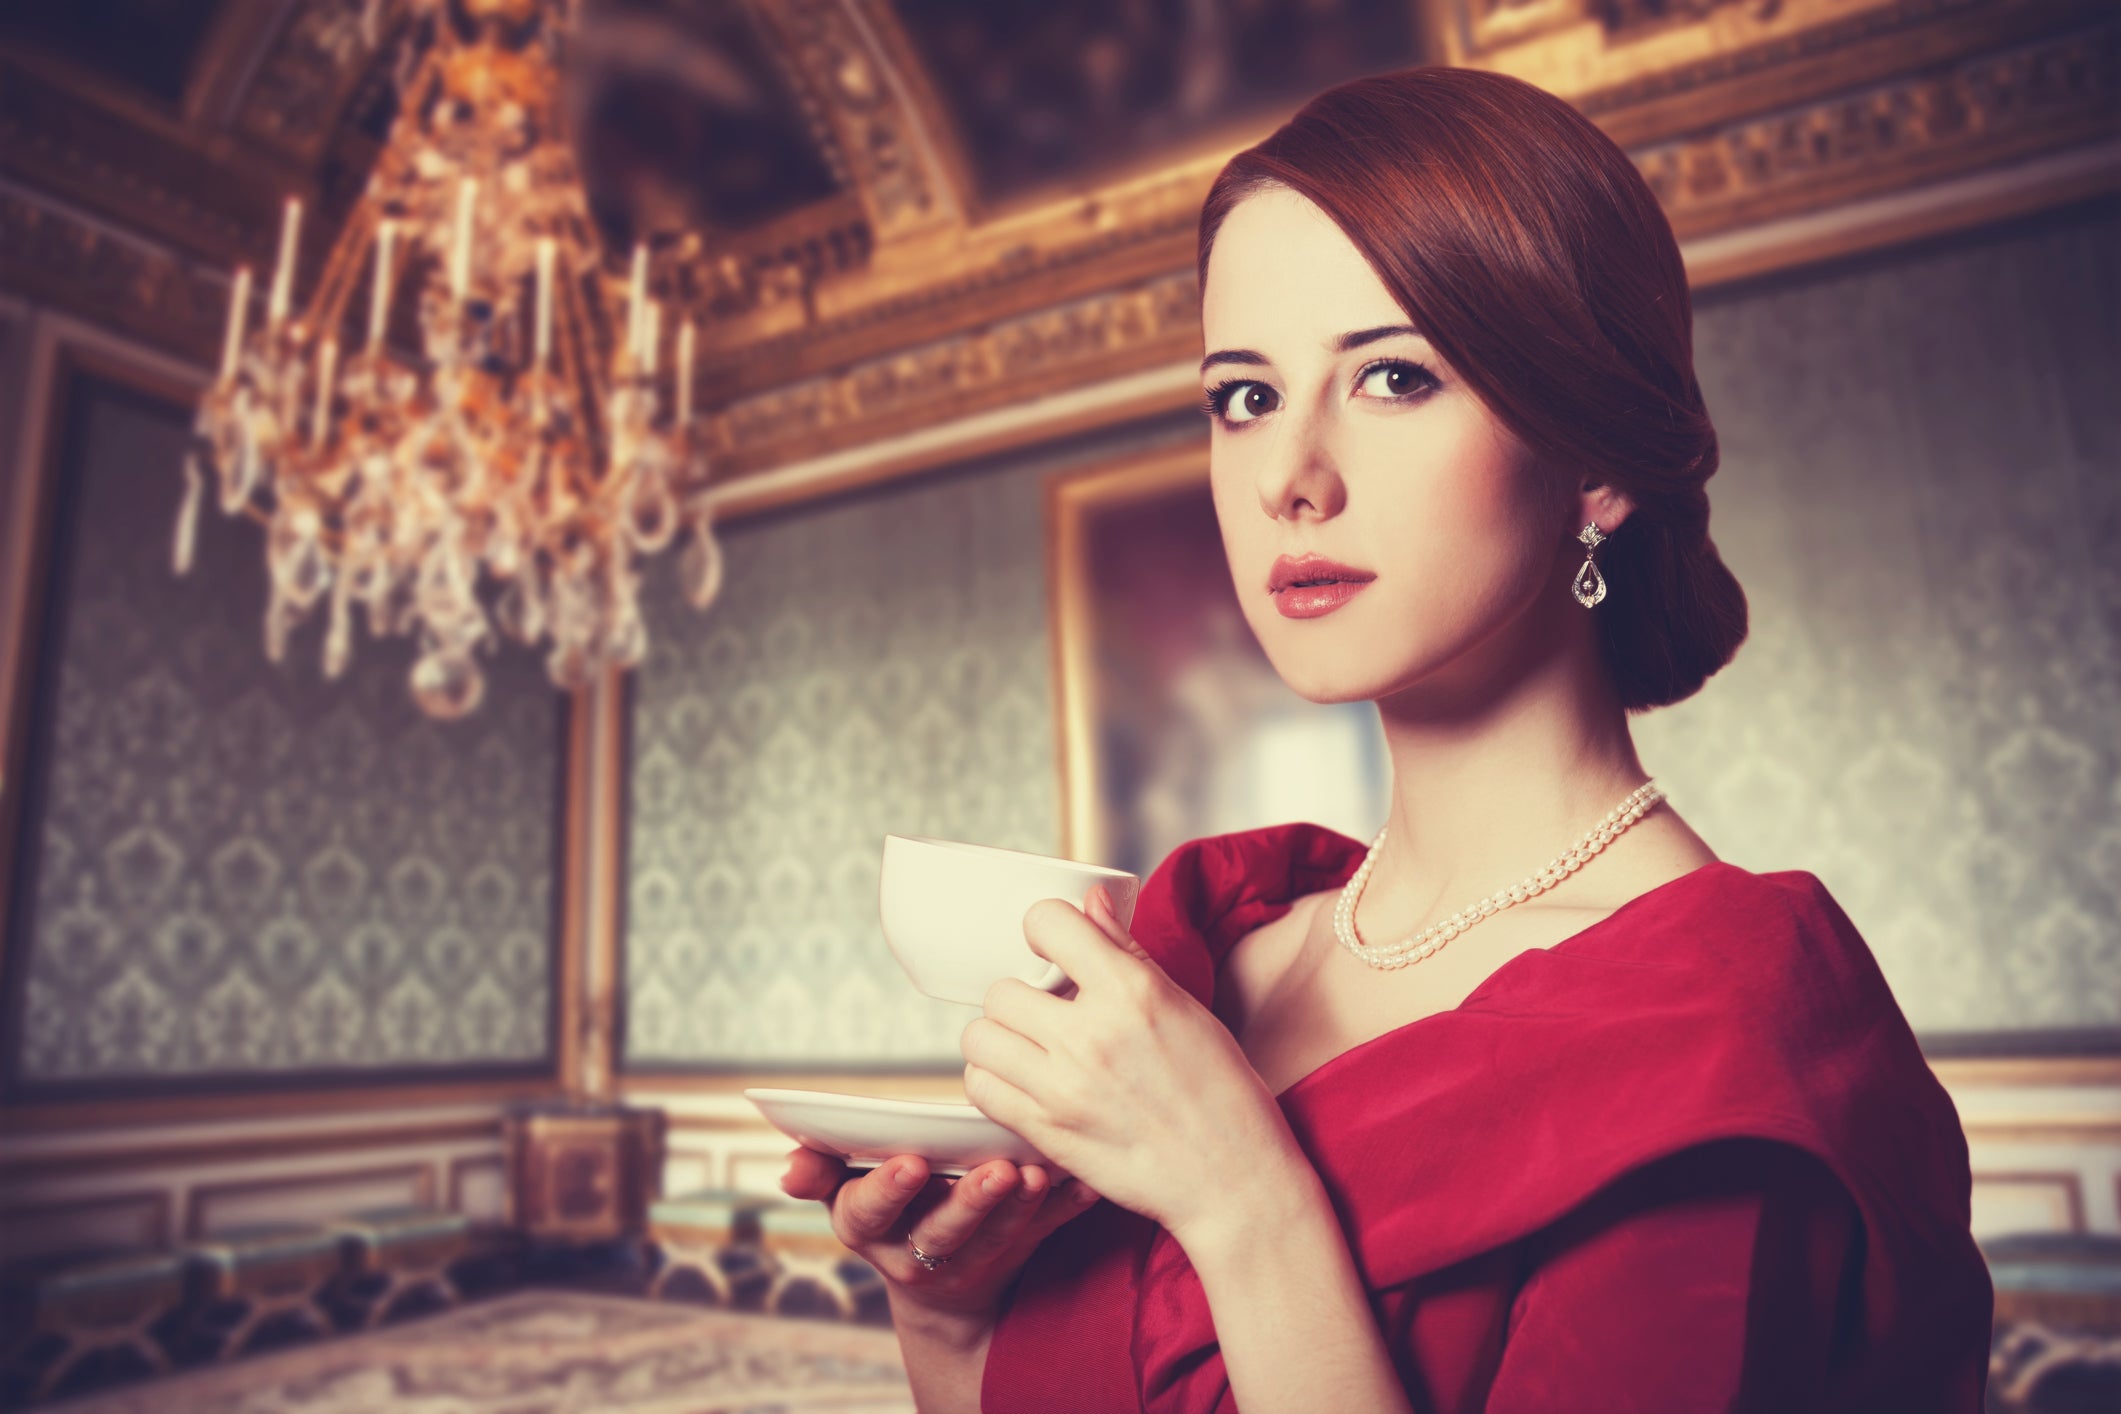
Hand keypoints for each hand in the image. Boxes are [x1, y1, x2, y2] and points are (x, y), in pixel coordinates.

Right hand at [779, 1145, 1102, 1334]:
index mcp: (868, 1227)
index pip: (870, 1212)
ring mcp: (969, 1260)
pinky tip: (1083, 1183)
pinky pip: (1044, 1234)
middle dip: (970, 1201)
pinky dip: (1066, 1210)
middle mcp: (915, 1252)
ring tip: (1038, 1172)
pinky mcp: (1015, 1255)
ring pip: (996, 1238)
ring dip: (1021, 1207)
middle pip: (942, 1231)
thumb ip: (819, 1172)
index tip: (913, 1161)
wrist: (938, 1284)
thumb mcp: (846, 1195)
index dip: (889, 1190)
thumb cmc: (890, 1209)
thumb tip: (786, 1168)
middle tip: (998, 1169)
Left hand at [958, 885, 1310, 1246]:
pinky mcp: (1047, 1133)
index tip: (1054, 950)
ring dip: (999, 1039)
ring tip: (1030, 1050)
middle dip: (1021, 996)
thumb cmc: (1223, 1095)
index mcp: (1134, 993)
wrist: (1233, 1181)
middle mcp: (1092, 1036)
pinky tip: (1024, 1084)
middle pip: (1001, 990)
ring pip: (979, 1038)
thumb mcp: (1187, 1008)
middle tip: (1046, 1014)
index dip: (1046, 931)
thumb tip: (1091, 900)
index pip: (1049, 923)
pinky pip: (981, 1089)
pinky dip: (994, 1083)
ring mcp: (1064, 1088)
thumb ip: (1128, 952)